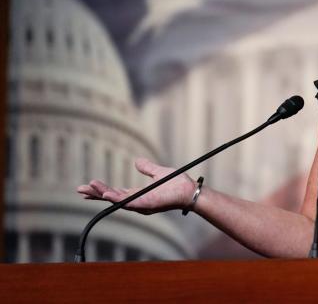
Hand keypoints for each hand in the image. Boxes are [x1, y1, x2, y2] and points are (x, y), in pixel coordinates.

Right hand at [76, 158, 195, 214]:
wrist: (189, 190)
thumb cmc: (177, 183)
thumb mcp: (158, 172)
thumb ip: (147, 168)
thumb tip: (137, 161)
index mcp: (138, 194)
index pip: (116, 193)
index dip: (102, 190)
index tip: (89, 185)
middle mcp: (137, 201)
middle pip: (112, 198)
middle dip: (96, 194)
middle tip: (80, 190)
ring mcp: (141, 204)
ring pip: (117, 200)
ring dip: (103, 194)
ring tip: (90, 189)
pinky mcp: (146, 204)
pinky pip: (129, 202)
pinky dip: (117, 198)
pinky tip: (107, 194)